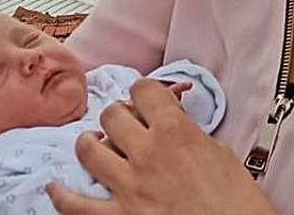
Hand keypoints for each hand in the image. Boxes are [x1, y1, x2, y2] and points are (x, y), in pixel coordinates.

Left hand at [46, 79, 275, 214]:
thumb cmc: (238, 203)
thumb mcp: (222, 155)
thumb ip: (192, 136)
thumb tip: (177, 128)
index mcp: (176, 133)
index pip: (144, 90)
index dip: (145, 91)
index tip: (148, 98)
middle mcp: (147, 155)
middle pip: (112, 115)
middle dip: (119, 115)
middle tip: (128, 123)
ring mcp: (129, 187)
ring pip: (88, 149)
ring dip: (90, 143)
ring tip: (96, 144)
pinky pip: (76, 205)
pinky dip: (61, 195)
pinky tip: (55, 187)